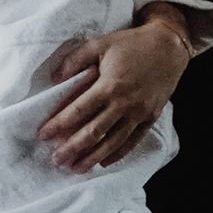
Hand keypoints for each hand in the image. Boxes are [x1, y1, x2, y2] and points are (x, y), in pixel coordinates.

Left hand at [40, 18, 190, 172]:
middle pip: (94, 132)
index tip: (43, 135)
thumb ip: (74, 60)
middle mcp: (124, 104)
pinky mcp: (151, 117)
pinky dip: (118, 154)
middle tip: (55, 160)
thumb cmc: (131, 44)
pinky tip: (103, 163)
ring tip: (75, 169)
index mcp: (109, 86)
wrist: (169, 47)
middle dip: (72, 148)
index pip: (78, 111)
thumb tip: (54, 78)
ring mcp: (139, 113)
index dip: (59, 124)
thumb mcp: (99, 44)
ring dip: (93, 157)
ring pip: (113, 142)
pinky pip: (133, 141)